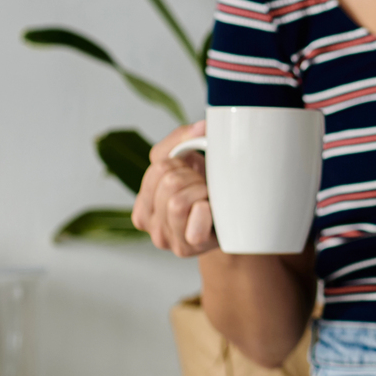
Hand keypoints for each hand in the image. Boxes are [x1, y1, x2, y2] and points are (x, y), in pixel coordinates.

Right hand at [132, 121, 215, 256]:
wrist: (232, 223)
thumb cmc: (206, 190)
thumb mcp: (188, 161)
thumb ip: (183, 138)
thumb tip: (202, 126)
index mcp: (143, 198)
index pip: (159, 167)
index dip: (184, 164)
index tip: (193, 173)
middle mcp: (147, 221)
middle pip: (169, 183)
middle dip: (194, 179)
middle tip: (204, 188)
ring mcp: (164, 238)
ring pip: (177, 202)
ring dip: (202, 195)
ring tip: (209, 200)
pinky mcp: (185, 249)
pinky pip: (192, 227)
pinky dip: (205, 215)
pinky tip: (211, 213)